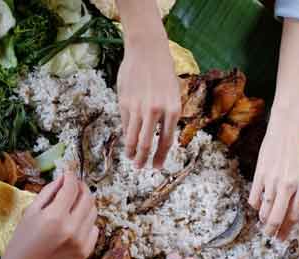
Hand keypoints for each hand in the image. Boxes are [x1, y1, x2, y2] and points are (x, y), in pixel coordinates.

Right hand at [0, 172, 98, 258]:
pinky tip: (75, 222)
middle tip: (74, 185)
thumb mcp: (30, 212)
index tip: (68, 173)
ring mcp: (81, 241)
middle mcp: (71, 229)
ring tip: (74, 204)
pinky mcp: (86, 252)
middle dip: (81, 187)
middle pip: (87, 197)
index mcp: (54, 217)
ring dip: (85, 203)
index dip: (71, 177)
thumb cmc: (22, 241)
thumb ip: (48, 192)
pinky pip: (94, 228)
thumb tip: (63, 177)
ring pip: (93, 212)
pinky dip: (87, 221)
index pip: (72, 188)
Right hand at [118, 34, 180, 168]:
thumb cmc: (163, 72)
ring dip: (131, 151)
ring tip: (131, 158)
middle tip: (141, 167)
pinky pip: (125, 124)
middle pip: (147, 144)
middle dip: (144, 160)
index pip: (166, 141)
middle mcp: (156, 111)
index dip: (160, 157)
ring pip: (133, 138)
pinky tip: (127, 140)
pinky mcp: (125, 103)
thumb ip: (167, 116)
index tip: (156, 167)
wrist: (147, 50)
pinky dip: (126, 134)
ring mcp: (139, 107)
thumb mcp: (173, 94)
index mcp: (173, 110)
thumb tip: (158, 138)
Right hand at [248, 106, 298, 239]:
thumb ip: (298, 192)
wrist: (287, 128)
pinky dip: (254, 204)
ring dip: (262, 219)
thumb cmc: (297, 149)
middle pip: (277, 218)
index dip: (286, 230)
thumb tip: (288, 210)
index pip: (293, 217)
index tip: (281, 238)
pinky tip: (256, 205)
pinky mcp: (260, 174)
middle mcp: (289, 186)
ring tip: (263, 221)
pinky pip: (254, 197)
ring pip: (264, 209)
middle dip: (272, 231)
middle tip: (269, 235)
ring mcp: (273, 180)